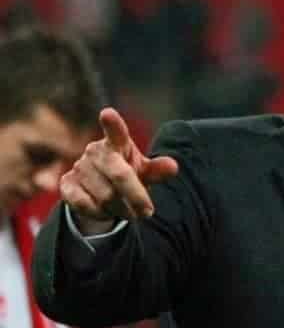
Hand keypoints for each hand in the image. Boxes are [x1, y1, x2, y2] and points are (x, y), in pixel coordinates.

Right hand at [59, 108, 178, 234]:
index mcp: (118, 143)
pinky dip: (101, 214)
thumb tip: (173, 167)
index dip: (112, 123)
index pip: (116, 131)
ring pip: (105, 196)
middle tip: (147, 212)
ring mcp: (79, 166)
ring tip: (127, 211)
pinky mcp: (67, 183)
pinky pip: (85, 204)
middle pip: (120, 175)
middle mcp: (96, 151)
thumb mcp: (145, 171)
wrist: (100, 190)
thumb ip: (157, 170)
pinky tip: (107, 212)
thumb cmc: (128, 174)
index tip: (107, 114)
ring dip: (121, 209)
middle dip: (136, 197)